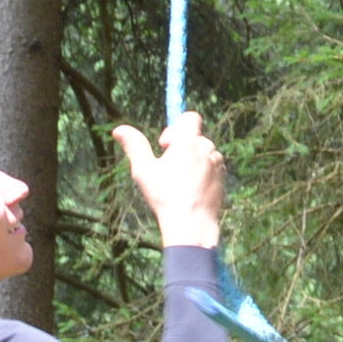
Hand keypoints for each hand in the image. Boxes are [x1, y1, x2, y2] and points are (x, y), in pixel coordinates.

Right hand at [112, 110, 226, 250]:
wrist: (192, 225)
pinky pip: (211, 166)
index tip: (165, 146)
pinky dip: (202, 172)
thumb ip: (134, 146)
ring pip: (204, 152)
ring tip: (180, 181)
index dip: (175, 127)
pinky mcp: (223, 178)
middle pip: (195, 136)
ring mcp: (218, 164)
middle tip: (169, 168)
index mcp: (189, 142)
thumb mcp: (144, 170)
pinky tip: (190, 189)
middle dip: (182, 146)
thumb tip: (119, 129)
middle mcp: (207, 149)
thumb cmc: (166, 197)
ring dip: (192, 159)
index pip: (190, 116)